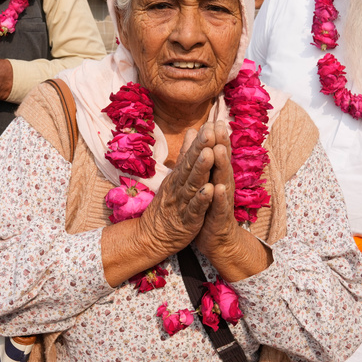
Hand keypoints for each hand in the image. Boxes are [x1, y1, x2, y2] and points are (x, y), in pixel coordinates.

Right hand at [136, 126, 217, 255]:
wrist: (151, 237)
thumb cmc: (167, 206)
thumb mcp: (174, 178)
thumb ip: (185, 156)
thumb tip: (192, 131)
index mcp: (179, 177)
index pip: (190, 156)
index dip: (200, 141)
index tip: (210, 124)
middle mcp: (179, 187)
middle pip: (190, 166)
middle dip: (200, 149)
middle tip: (209, 131)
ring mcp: (182, 203)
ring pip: (192, 184)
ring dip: (201, 169)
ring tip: (209, 155)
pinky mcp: (187, 220)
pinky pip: (195, 209)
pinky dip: (201, 199)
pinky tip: (209, 189)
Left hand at [194, 121, 237, 256]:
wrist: (216, 240)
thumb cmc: (210, 208)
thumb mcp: (207, 183)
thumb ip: (207, 163)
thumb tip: (206, 143)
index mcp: (218, 177)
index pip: (218, 154)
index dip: (217, 138)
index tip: (214, 119)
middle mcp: (223, 185)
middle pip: (223, 162)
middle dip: (222, 144)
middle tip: (219, 126)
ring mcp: (222, 202)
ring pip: (222, 180)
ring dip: (222, 165)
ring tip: (220, 150)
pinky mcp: (219, 218)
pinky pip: (219, 207)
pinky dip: (219, 198)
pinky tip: (218, 188)